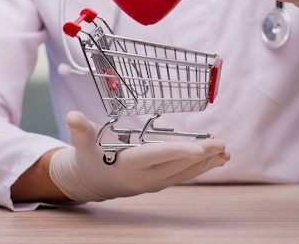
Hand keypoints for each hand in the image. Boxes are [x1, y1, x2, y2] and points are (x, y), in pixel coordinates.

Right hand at [49, 111, 229, 202]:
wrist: (89, 183)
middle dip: (201, 157)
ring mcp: (153, 182)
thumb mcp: (82, 143)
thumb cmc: (87, 157)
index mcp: (128, 165)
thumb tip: (72, 116)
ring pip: (184, 174)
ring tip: (225, 154)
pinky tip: (214, 161)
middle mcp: (144, 177)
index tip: (200, 148)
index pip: (158, 156)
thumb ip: (80, 130)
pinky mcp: (157, 181)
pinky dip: (199, 168)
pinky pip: (182, 176)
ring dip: (206, 164)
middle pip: (177, 167)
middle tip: (223, 146)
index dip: (179, 152)